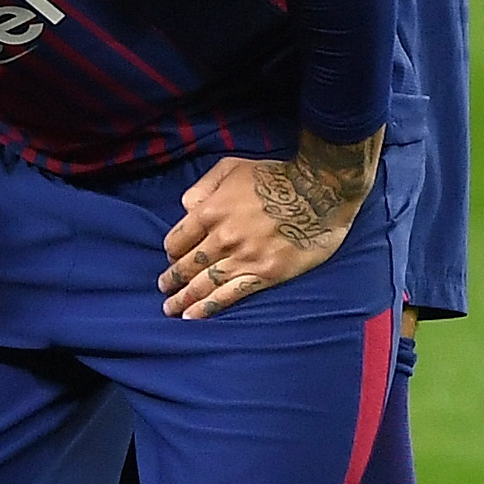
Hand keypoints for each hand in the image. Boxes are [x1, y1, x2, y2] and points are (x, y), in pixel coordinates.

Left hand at [161, 131, 378, 318]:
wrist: (320, 190)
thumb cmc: (275, 175)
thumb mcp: (230, 167)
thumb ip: (202, 188)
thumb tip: (187, 209)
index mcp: (210, 212)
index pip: (177, 240)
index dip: (172, 252)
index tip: (172, 258)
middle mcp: (223, 238)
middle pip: (187, 265)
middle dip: (171, 280)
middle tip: (163, 289)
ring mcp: (245, 258)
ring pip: (204, 284)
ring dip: (184, 299)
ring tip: (171, 309)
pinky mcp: (266, 273)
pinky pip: (232, 294)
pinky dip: (210, 307)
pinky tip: (195, 316)